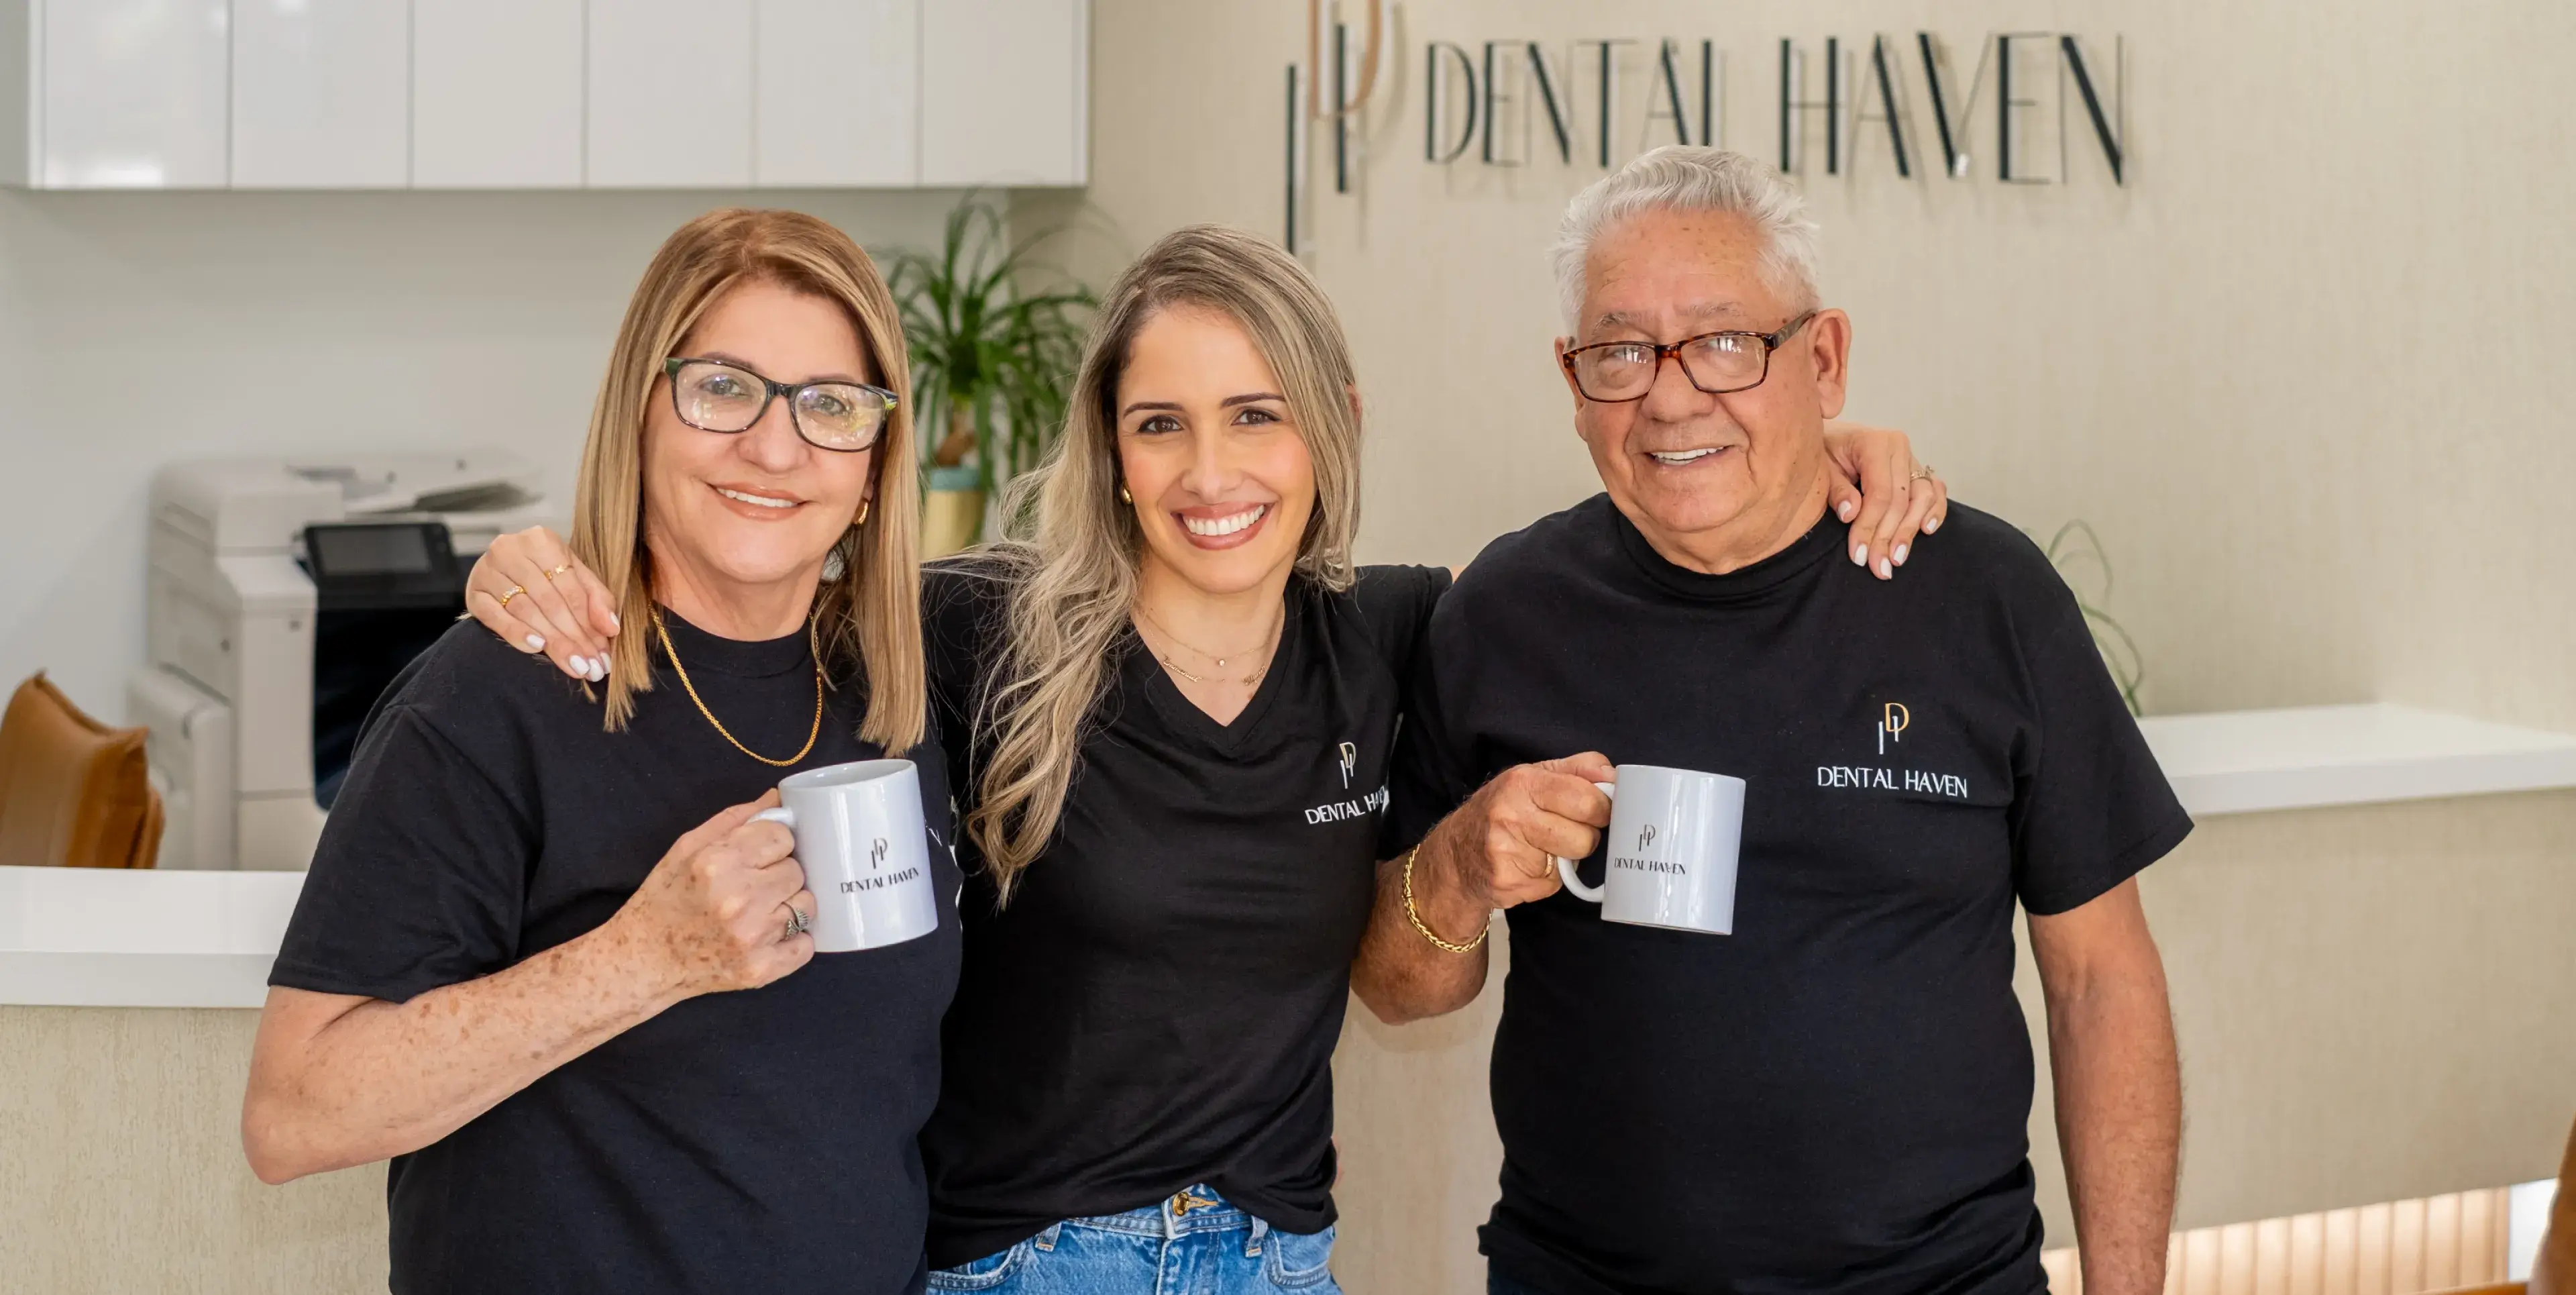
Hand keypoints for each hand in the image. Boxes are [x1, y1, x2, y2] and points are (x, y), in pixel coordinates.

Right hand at [465, 526, 621, 681]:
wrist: (502, 567)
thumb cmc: (545, 572)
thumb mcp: (575, 575)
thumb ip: (597, 599)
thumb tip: (611, 628)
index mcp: (541, 540)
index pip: (571, 588)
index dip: (590, 623)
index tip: (604, 654)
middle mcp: (511, 550)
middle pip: (550, 602)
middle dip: (574, 638)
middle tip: (591, 667)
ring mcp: (487, 570)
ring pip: (525, 610)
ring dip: (552, 642)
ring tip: (574, 665)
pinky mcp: (473, 592)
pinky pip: (494, 616)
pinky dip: (516, 632)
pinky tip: (536, 647)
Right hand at [611, 793, 814, 997]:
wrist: (644, 961)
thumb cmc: (664, 900)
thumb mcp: (686, 848)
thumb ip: (734, 819)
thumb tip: (778, 797)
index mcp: (717, 862)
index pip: (783, 837)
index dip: (773, 844)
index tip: (760, 855)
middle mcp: (738, 899)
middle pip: (796, 870)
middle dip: (780, 875)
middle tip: (755, 886)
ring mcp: (752, 937)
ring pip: (806, 905)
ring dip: (789, 906)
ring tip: (760, 911)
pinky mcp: (761, 969)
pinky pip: (806, 945)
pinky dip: (793, 941)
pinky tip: (767, 937)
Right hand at [1440, 753, 1616, 909]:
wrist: (1454, 858)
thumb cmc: (1500, 813)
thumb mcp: (1532, 777)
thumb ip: (1576, 770)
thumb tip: (1613, 776)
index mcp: (1523, 782)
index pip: (1588, 799)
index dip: (1601, 810)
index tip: (1595, 812)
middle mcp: (1511, 814)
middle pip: (1586, 836)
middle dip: (1585, 837)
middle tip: (1568, 832)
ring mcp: (1507, 851)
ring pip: (1573, 862)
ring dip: (1567, 859)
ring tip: (1544, 849)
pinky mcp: (1508, 882)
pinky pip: (1553, 884)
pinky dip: (1548, 878)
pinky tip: (1528, 867)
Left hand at [1821, 419, 1949, 580]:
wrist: (1829, 439)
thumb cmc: (1822, 453)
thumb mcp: (1820, 468)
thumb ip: (1835, 489)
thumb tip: (1850, 514)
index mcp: (1875, 442)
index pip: (1880, 494)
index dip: (1870, 527)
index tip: (1858, 556)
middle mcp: (1899, 448)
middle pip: (1901, 501)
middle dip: (1888, 538)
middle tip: (1878, 568)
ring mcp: (1911, 459)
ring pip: (1923, 498)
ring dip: (1910, 531)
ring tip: (1896, 559)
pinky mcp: (1918, 470)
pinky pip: (1935, 491)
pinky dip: (1935, 511)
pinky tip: (1926, 531)